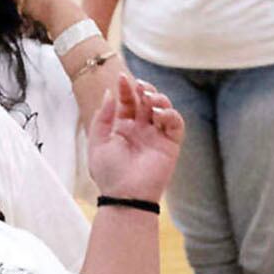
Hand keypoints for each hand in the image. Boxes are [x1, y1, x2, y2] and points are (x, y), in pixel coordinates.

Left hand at [85, 75, 182, 203]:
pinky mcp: (171, 144)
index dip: (126, 88)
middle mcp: (141, 129)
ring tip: (149, 99)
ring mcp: (156, 136)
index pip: (128, 102)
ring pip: (164, 108)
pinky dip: (170, 115)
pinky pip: (176, 124)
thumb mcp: (97, 142)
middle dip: (145, 89)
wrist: (124, 195)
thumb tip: (110, 93)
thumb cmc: (108, 172)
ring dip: (159, 99)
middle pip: (147, 101)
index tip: (122, 78)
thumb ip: (103, 117)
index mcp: (123, 127)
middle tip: (140, 85)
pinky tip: (159, 114)